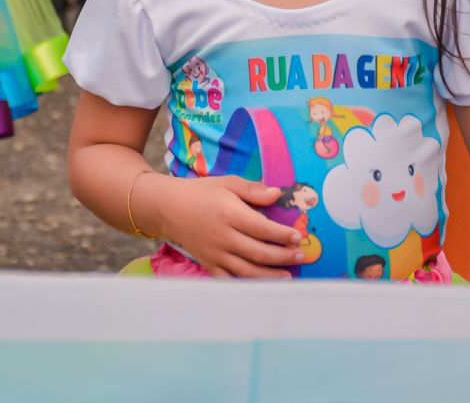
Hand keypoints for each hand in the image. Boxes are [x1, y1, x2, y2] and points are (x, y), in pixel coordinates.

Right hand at [153, 175, 304, 277]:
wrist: (168, 208)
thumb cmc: (201, 193)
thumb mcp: (227, 183)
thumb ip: (253, 190)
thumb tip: (278, 194)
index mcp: (230, 214)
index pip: (263, 229)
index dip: (282, 235)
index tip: (298, 237)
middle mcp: (223, 237)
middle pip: (259, 253)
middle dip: (283, 256)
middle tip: (300, 256)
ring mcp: (215, 254)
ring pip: (247, 271)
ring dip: (270, 276)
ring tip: (288, 277)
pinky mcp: (208, 264)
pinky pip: (228, 280)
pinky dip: (245, 285)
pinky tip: (260, 285)